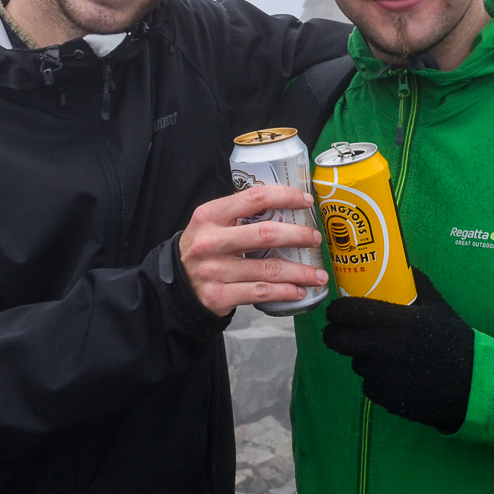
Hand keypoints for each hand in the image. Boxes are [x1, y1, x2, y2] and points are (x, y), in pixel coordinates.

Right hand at [179, 184, 328, 316]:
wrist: (175, 286)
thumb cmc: (202, 249)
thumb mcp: (210, 223)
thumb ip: (238, 212)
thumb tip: (285, 203)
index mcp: (210, 215)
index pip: (254, 198)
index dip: (285, 196)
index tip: (306, 201)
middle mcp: (211, 242)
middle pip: (266, 234)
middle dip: (299, 235)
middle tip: (316, 239)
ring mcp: (214, 271)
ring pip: (268, 269)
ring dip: (299, 272)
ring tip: (318, 274)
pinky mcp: (218, 296)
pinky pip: (260, 293)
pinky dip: (284, 292)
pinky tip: (298, 291)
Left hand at [322, 269, 473, 433]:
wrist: (470, 385)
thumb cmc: (454, 342)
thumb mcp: (438, 307)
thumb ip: (418, 284)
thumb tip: (404, 267)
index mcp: (392, 321)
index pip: (345, 312)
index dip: (336, 310)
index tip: (338, 310)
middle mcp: (380, 347)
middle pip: (336, 339)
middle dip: (335, 333)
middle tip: (345, 331)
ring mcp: (379, 375)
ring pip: (355, 362)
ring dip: (363, 356)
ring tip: (386, 354)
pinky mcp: (382, 397)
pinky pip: (369, 383)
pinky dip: (377, 378)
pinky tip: (397, 375)